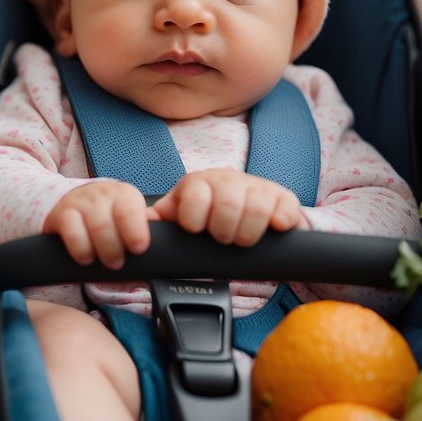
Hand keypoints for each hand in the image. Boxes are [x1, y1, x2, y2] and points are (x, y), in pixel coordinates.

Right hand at [43, 181, 150, 268]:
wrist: (71, 202)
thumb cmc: (106, 218)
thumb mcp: (125, 218)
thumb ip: (140, 232)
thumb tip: (158, 257)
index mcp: (125, 194)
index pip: (130, 210)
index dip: (135, 232)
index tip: (138, 249)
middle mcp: (102, 194)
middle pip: (109, 224)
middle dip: (114, 250)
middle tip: (117, 262)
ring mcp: (80, 202)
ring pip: (93, 228)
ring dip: (100, 252)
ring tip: (103, 261)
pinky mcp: (61, 213)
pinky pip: (72, 233)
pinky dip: (80, 250)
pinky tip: (85, 257)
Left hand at [150, 169, 303, 246]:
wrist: (243, 211)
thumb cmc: (205, 217)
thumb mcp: (179, 217)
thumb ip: (157, 221)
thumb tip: (135, 226)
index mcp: (197, 184)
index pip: (195, 197)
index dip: (195, 221)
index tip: (197, 231)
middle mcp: (227, 180)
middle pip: (228, 206)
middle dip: (224, 232)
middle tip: (222, 239)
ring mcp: (257, 187)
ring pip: (257, 209)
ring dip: (248, 233)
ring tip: (241, 240)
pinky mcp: (283, 198)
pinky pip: (286, 212)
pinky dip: (280, 224)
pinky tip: (272, 230)